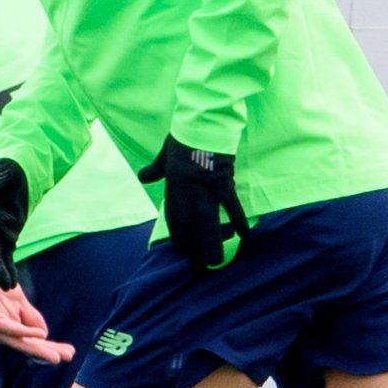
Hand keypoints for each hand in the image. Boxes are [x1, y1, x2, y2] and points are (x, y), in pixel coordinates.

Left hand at [0, 283, 70, 361]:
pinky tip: (39, 334)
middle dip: (48, 352)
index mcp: (11, 330)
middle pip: (28, 346)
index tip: (70, 353)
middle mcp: (2, 333)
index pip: (33, 343)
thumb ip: (31, 317)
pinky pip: (8, 328)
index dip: (51, 348)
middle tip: (67, 357)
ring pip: (19, 341)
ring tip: (55, 354)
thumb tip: (44, 334)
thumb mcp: (20, 303)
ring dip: (39, 348)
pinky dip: (24, 332)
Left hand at [150, 137, 248, 267]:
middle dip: (193, 247)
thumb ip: (155, 169)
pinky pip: (231, 205)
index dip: (178, 236)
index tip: (182, 251)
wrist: (201, 120)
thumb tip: (143, 177)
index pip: (174, 217)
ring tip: (216, 262)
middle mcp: (186, 189)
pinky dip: (237, 220)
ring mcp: (204, 186)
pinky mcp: (222, 181)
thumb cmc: (183, 135)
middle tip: (199, 266)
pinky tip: (244, 235)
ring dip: (211, 243)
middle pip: (189, 225)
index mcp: (173, 184)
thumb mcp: (163, 153)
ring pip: (207, 221)